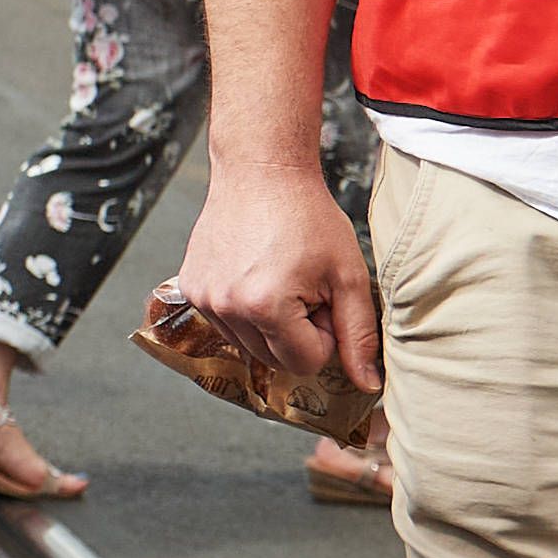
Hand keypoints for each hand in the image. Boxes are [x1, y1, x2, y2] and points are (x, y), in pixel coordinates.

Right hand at [173, 139, 378, 391]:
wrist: (260, 172)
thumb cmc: (309, 218)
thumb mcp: (349, 276)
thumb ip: (359, 335)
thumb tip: (368, 385)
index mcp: (265, 306)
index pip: (306, 362)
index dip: (324, 334)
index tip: (322, 296)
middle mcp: (226, 307)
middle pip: (274, 359)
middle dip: (296, 332)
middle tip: (302, 287)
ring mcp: (202, 298)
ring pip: (248, 345)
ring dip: (269, 323)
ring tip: (277, 277)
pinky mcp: (189, 287)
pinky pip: (225, 323)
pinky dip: (243, 309)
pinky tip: (252, 273)